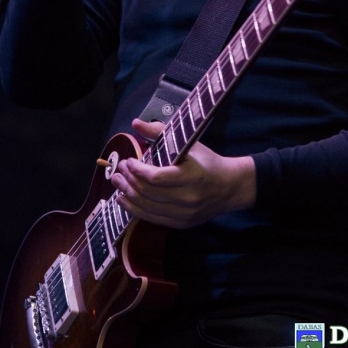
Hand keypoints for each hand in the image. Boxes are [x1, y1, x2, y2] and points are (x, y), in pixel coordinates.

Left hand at [111, 119, 256, 228]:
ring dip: (128, 195)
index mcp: (191, 176)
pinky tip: (124, 200)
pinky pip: (152, 218)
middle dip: (129, 181)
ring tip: (117, 183)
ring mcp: (183, 214)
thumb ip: (160, 132)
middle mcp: (187, 198)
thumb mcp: (188, 143)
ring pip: (147, 207)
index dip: (137, 170)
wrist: (230, 187)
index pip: (156, 177)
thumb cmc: (208, 162)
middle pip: (148, 192)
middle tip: (119, 171)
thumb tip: (136, 123)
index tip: (129, 161)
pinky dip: (135, 209)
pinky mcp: (180, 224)